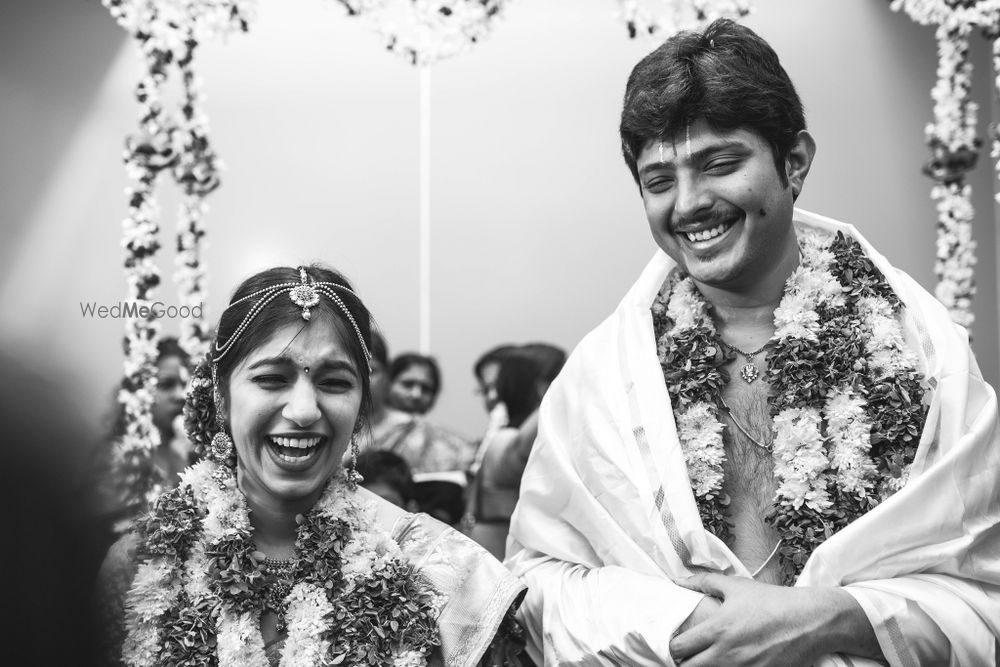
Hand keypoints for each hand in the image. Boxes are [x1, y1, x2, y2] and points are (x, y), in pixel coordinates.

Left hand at [667, 573, 875, 666]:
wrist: (811, 621)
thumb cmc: (772, 601)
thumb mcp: (737, 586)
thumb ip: (704, 582)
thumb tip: (677, 581)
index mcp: (718, 629)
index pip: (678, 648)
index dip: (672, 648)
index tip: (676, 644)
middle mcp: (728, 653)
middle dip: (683, 664)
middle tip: (687, 656)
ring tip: (706, 660)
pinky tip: (727, 665)